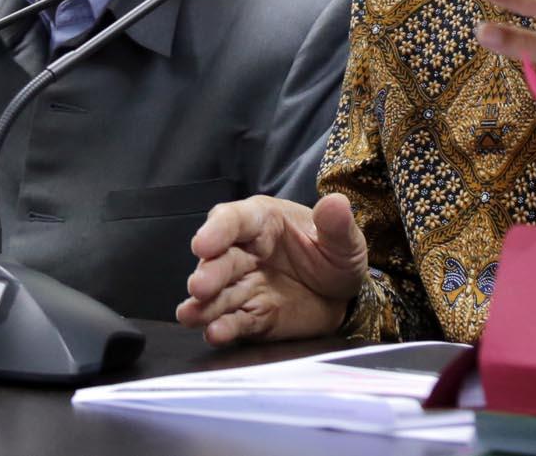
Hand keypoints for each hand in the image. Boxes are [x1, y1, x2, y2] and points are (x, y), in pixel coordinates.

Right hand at [176, 193, 367, 346]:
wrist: (343, 297)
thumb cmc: (335, 257)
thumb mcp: (344, 239)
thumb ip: (336, 225)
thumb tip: (335, 202)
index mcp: (263, 222)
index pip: (234, 220)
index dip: (216, 231)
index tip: (202, 244)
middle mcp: (246, 253)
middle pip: (220, 260)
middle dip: (208, 272)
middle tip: (199, 287)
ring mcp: (246, 286)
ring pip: (220, 294)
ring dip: (205, 305)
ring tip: (190, 316)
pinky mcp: (252, 316)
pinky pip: (236, 321)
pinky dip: (224, 328)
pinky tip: (215, 333)